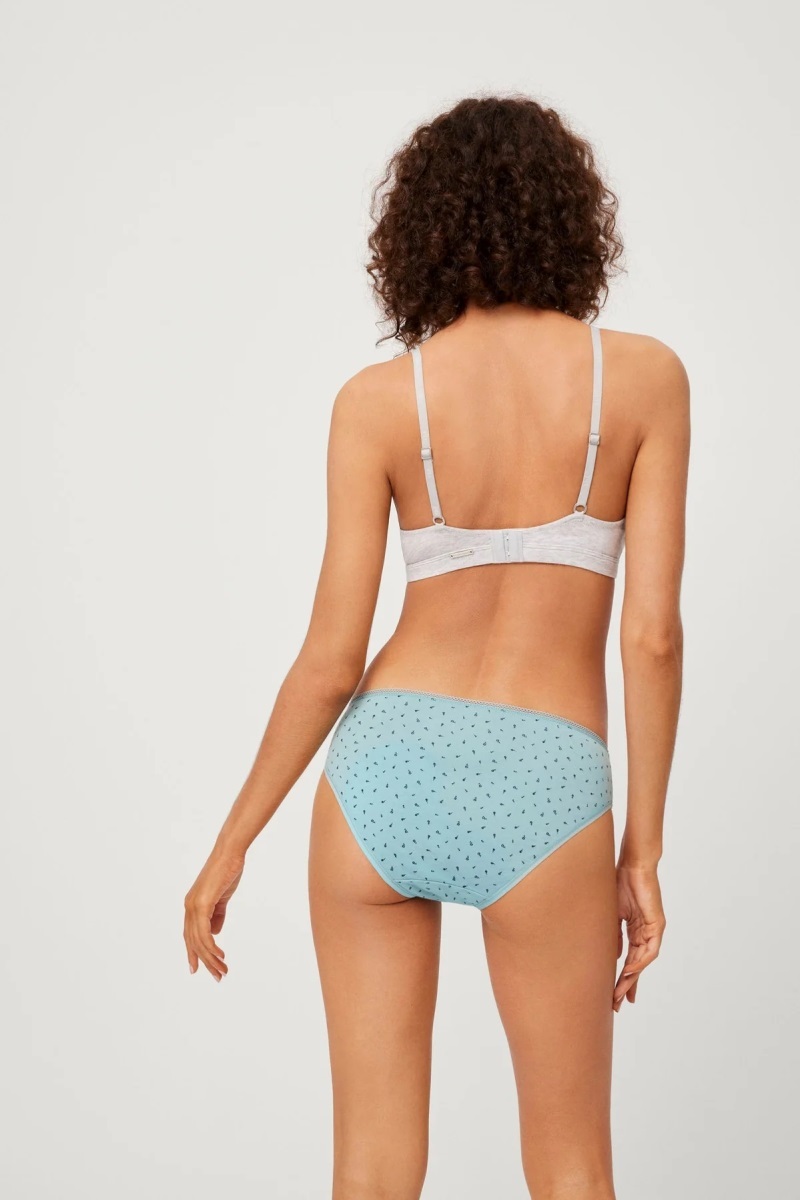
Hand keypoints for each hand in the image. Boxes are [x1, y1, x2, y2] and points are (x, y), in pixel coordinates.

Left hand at [184, 850, 244, 980]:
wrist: (230, 853)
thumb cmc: (227, 870)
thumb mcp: (222, 897)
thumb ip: (217, 914)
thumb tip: (215, 932)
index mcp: (192, 905)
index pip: (190, 935)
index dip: (193, 953)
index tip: (197, 969)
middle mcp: (189, 907)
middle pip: (193, 942)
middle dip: (205, 962)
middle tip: (217, 977)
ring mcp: (193, 906)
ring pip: (199, 941)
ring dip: (211, 959)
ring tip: (223, 971)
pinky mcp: (201, 904)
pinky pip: (204, 933)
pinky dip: (211, 947)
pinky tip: (220, 957)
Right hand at [613, 864, 665, 1010]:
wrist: (634, 865)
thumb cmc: (621, 883)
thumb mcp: (613, 914)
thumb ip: (614, 935)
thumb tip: (613, 956)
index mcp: (634, 931)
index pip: (628, 960)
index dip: (621, 978)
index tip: (614, 995)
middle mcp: (645, 933)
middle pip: (636, 966)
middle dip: (627, 985)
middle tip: (617, 1003)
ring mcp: (652, 930)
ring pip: (643, 962)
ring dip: (632, 978)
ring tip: (621, 992)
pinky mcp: (657, 925)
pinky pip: (650, 949)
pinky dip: (640, 962)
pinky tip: (629, 971)